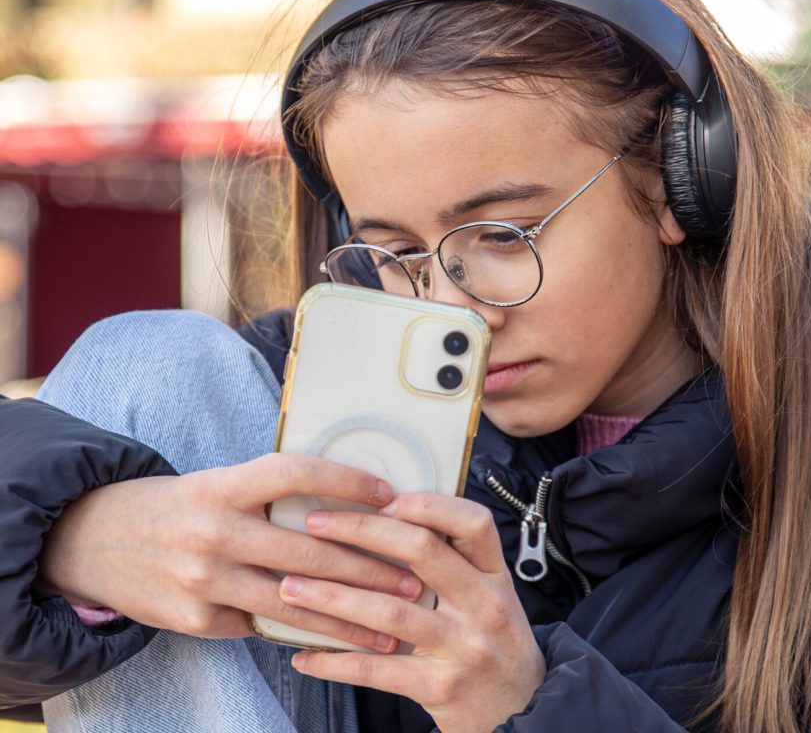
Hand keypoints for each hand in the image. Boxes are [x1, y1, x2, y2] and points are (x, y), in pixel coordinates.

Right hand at [37, 453, 423, 650]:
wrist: (92, 541)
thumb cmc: (176, 507)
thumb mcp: (216, 483)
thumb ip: (268, 494)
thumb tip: (343, 507)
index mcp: (223, 485)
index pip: (294, 474)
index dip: (345, 481)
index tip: (389, 493)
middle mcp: (214, 530)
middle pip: (305, 550)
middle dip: (367, 569)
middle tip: (413, 579)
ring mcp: (202, 579)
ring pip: (291, 602)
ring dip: (347, 618)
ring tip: (391, 626)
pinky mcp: (194, 619)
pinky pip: (259, 627)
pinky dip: (300, 633)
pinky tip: (338, 641)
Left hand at [280, 493, 545, 732]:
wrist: (526, 717)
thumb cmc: (494, 645)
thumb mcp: (490, 596)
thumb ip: (455, 564)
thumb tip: (388, 520)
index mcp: (494, 575)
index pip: (472, 522)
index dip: (427, 505)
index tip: (382, 497)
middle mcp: (485, 604)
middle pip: (423, 552)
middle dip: (362, 531)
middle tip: (316, 524)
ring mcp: (465, 647)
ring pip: (391, 610)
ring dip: (333, 596)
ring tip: (290, 587)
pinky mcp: (442, 688)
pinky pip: (378, 670)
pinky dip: (336, 661)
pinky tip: (305, 654)